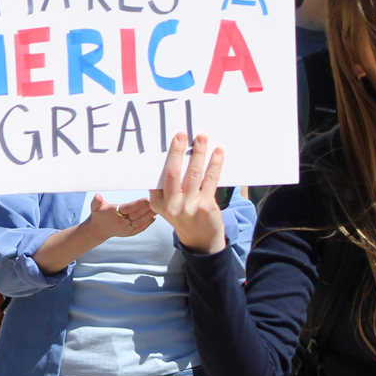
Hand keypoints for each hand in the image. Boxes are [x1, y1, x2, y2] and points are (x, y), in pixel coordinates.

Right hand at [82, 193, 153, 241]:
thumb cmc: (98, 214)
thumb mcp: (94, 207)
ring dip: (149, 215)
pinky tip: (153, 218)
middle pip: (136, 214)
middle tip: (156, 202)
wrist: (97, 230)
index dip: (138, 204)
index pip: (128, 208)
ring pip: (140, 221)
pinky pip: (139, 228)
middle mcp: (121, 221)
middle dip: (147, 208)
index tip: (147, 199)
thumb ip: (96, 201)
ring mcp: (125, 228)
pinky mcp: (128, 233)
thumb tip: (97, 196)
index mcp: (114, 213)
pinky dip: (147, 224)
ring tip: (157, 208)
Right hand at [150, 133, 226, 252]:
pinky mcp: (205, 207)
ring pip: (193, 174)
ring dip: (198, 153)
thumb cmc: (184, 216)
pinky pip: (210, 181)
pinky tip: (218, 153)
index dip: (164, 157)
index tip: (169, 141)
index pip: (159, 175)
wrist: (201, 241)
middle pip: (172, 172)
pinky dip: (214, 165)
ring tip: (202, 138)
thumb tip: (176, 155)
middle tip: (182, 135)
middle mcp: (170, 205)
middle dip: (176, 151)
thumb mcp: (169, 205)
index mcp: (158, 202)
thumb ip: (169, 187)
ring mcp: (188, 207)